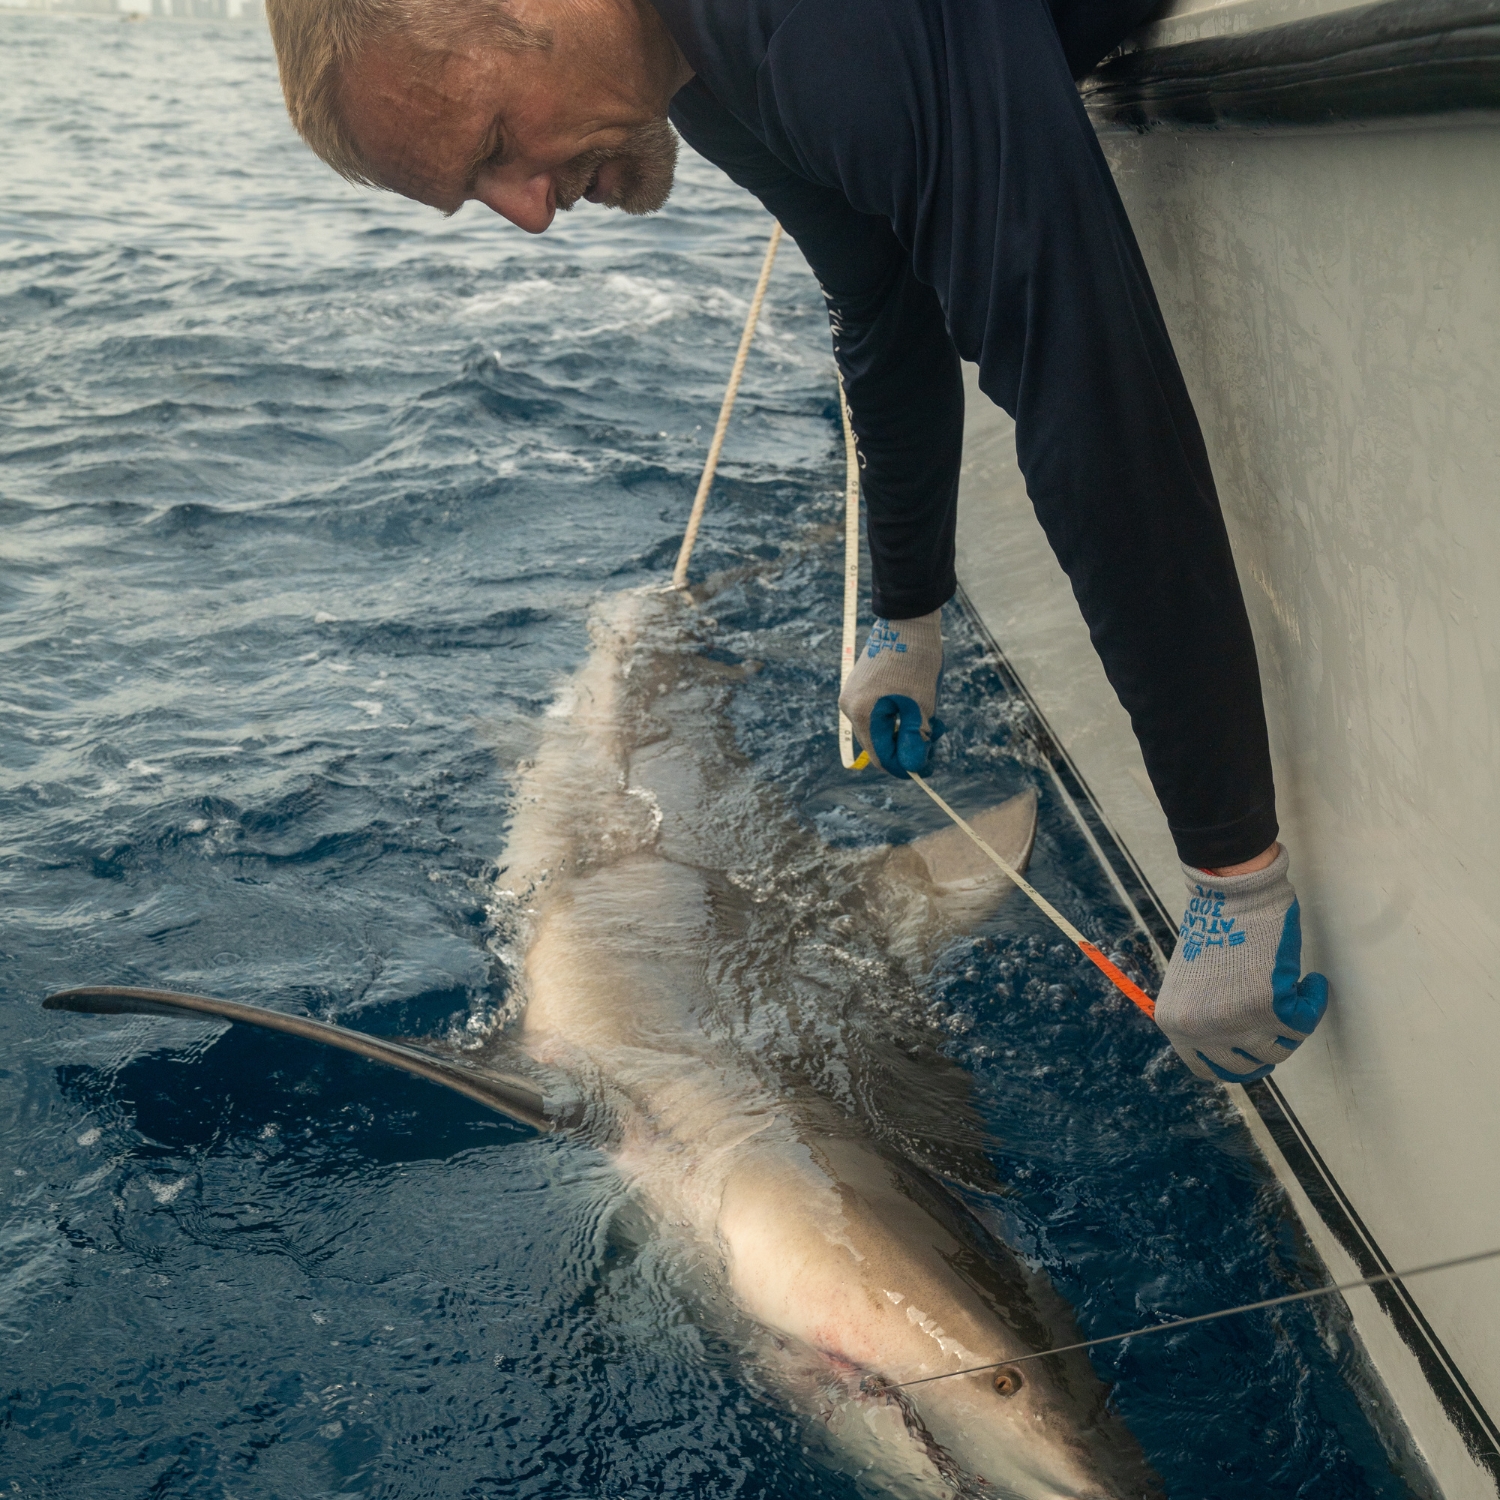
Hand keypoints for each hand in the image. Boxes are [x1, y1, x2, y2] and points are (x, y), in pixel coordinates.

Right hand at [838, 610, 943, 776]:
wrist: (908, 618)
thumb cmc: (916, 660)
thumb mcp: (922, 705)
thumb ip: (916, 740)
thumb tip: (914, 769)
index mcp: (861, 713)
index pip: (881, 757)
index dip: (906, 766)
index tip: (930, 764)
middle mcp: (849, 707)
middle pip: (880, 744)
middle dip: (909, 744)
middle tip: (937, 731)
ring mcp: (853, 695)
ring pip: (881, 728)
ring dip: (907, 729)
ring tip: (932, 714)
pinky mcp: (860, 686)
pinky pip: (879, 713)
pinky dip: (899, 715)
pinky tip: (918, 702)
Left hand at [1155, 846, 1329, 1081]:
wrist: (1228, 894)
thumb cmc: (1214, 930)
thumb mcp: (1191, 986)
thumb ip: (1205, 1020)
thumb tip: (1238, 1048)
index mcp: (1176, 1025)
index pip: (1209, 1069)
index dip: (1237, 1063)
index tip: (1255, 1048)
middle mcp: (1200, 1031)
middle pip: (1249, 1066)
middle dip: (1270, 1044)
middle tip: (1281, 1020)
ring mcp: (1234, 1023)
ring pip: (1280, 1049)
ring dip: (1293, 1023)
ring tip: (1293, 992)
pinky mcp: (1268, 1008)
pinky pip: (1305, 1021)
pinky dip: (1315, 1002)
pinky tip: (1311, 982)